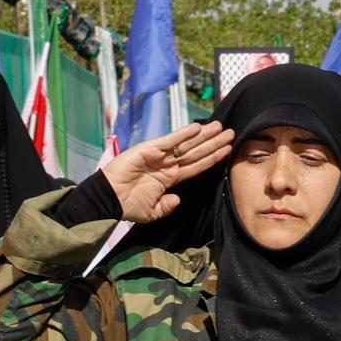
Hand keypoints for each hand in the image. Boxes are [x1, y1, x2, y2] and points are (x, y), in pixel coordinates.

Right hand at [102, 122, 234, 222]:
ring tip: (220, 128)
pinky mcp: (149, 149)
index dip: (212, 158)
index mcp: (170, 179)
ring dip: (204, 136)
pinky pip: (169, 141)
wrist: (109, 199)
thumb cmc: (128, 205)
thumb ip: (167, 206)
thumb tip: (179, 199)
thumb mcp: (153, 212)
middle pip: (196, 153)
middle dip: (213, 143)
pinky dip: (182, 135)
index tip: (227, 151)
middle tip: (231, 133)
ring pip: (187, 145)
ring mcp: (159, 156)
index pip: (196, 167)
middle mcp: (168, 165)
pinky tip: (197, 128)